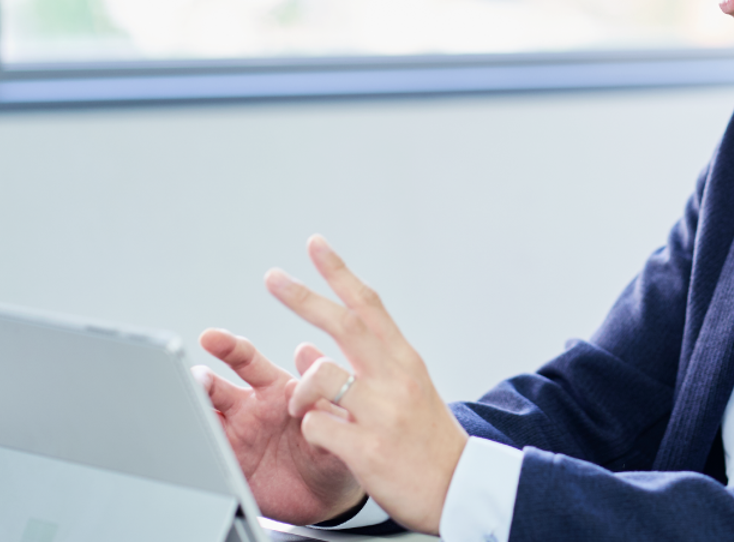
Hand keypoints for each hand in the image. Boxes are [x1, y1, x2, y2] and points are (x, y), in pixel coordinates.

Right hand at [195, 328, 365, 524]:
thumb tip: (306, 351)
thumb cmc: (334, 442)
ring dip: (190, 414)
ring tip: (183, 414)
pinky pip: (202, 454)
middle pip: (213, 388)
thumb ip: (321, 388)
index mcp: (275, 387)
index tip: (211, 337)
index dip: (229, 347)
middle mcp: (249, 407)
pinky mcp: (227, 465)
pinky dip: (191, 450)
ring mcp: (235, 436)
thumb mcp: (337, 416)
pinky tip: (186, 447)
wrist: (328, 493)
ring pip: (202, 419)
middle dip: (198, 381)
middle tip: (194, 381)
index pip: (247, 360)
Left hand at [268, 234, 468, 535]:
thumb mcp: (403, 395)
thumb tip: (306, 351)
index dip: (339, 272)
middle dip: (303, 297)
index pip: (369, 305)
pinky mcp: (367, 448)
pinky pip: (316, 425)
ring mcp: (382, 412)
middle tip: (273, 277)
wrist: (460, 488)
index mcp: (405, 360)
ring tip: (299, 408)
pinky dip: (310, 430)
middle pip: (343, 324)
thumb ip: (361, 370)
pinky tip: (326, 441)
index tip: (316, 246)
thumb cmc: (429, 442)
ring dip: (300, 391)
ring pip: (321, 376)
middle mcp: (395, 378)